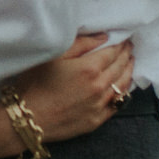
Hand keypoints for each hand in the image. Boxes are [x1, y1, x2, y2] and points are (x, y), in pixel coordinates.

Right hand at [15, 36, 134, 141]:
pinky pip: (117, 104)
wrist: (28, 119)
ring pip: (122, 86)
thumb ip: (80, 43)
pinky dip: (123, 93)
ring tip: (130, 63)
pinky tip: (123, 87)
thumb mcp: (54, 55)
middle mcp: (100, 87)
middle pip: (120, 67)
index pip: (113, 52)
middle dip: (126, 55)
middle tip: (129, 47)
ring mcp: (100, 105)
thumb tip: (103, 38)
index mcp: (90, 68)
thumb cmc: (35, 83)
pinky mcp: (96, 120)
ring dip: (128, 72)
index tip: (124, 38)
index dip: (120, 43)